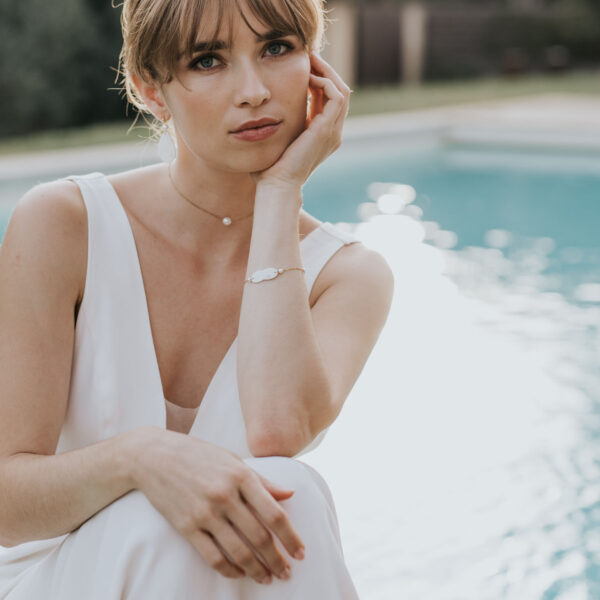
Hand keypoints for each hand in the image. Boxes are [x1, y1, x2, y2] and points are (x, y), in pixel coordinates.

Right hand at [130, 427, 304, 583]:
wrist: (153, 456)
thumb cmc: (199, 455)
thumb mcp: (233, 460)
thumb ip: (262, 480)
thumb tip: (289, 494)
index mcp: (241, 475)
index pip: (274, 513)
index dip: (290, 537)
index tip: (301, 552)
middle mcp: (225, 495)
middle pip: (259, 537)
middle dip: (277, 559)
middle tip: (287, 573)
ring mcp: (205, 512)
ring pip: (238, 552)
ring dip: (256, 570)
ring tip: (268, 578)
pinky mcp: (186, 526)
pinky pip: (212, 557)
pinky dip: (229, 570)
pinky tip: (240, 574)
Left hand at [251, 52, 351, 189]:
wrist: (276, 185)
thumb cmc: (269, 169)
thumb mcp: (276, 140)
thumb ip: (278, 124)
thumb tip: (262, 111)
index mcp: (322, 136)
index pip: (328, 101)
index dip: (318, 81)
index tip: (301, 67)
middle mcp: (332, 134)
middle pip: (339, 92)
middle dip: (325, 72)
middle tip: (308, 56)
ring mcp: (333, 133)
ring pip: (342, 91)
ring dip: (327, 72)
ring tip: (309, 60)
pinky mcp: (327, 130)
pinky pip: (336, 96)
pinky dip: (324, 82)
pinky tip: (306, 78)